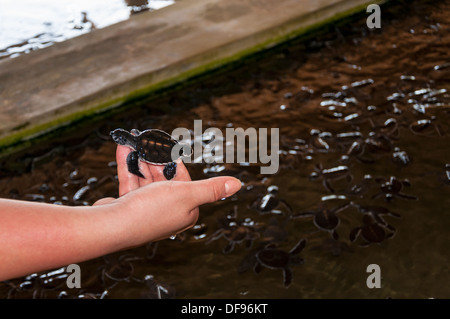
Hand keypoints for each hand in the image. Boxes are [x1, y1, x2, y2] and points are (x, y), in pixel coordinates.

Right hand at [94, 144, 241, 243]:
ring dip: (140, 159)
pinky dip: (128, 165)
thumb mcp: (187, 194)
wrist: (110, 227)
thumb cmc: (150, 212)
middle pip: (165, 179)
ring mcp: (146, 211)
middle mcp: (167, 213)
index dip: (176, 164)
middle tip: (148, 141)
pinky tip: (123, 149)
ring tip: (134, 141)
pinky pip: (130, 182)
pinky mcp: (127, 208)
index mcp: (186, 212)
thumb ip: (212, 188)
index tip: (168, 149)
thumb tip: (238, 184)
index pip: (186, 182)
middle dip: (156, 159)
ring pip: (146, 179)